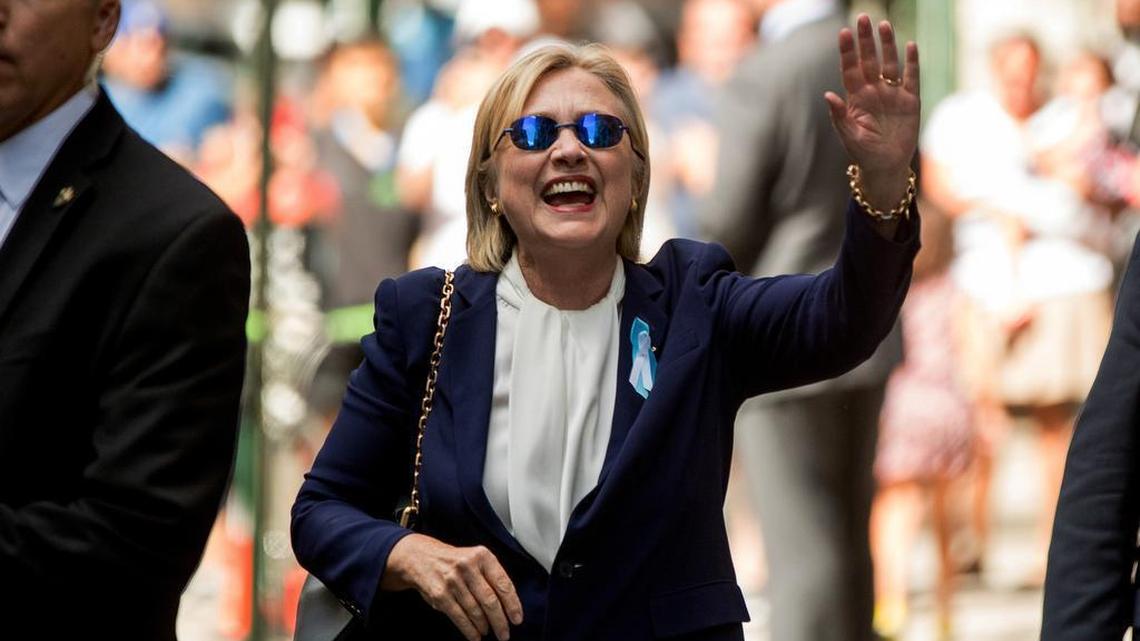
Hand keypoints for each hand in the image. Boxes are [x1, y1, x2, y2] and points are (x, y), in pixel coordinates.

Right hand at [382, 534, 523, 640]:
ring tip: (488, 632)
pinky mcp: (440, 594)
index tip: (517, 619)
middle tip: (505, 634)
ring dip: (484, 626)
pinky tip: (475, 636)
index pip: (503, 584)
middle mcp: (468, 566)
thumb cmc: (455, 561)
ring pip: (475, 611)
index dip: (512, 604)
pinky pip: (459, 617)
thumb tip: (509, 605)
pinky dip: (469, 630)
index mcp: (482, 556)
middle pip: (490, 600)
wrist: (421, 558)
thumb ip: (491, 576)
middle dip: (500, 621)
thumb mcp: (475, 558)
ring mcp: (453, 580)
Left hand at [825, 15, 919, 208]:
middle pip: (869, 60)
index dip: (847, 51)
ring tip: (884, 26)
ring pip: (890, 64)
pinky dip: (912, 62)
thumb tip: (828, 95)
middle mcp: (873, 91)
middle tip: (863, 18)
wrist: (886, 167)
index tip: (844, 32)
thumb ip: (839, 116)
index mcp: (856, 98)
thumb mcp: (849, 137)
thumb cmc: (864, 153)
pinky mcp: (910, 100)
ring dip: (887, 45)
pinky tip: (911, 46)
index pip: (850, 69)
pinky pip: (912, 77)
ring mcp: (892, 94)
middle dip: (866, 40)